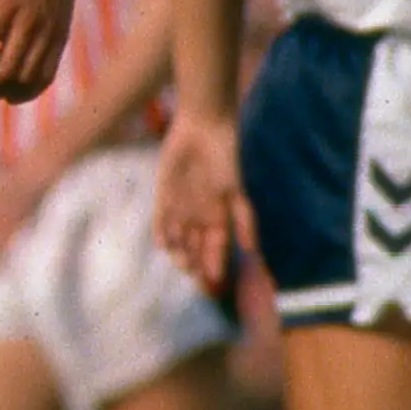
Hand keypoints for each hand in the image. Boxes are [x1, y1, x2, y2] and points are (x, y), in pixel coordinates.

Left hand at [154, 111, 248, 291]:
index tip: (213, 281)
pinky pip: (159, 220)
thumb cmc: (225, 158)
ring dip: (178, 253)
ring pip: (177, 239)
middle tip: (195, 277)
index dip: (214, 266)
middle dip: (195, 266)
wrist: (204, 128)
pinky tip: (165, 244)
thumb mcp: (237, 191)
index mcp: (218, 217)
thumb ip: (243, 221)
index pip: (215, 250)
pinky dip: (161, 233)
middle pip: (194, 250)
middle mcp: (197, 217)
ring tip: (182, 262)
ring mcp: (179, 208)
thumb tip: (250, 250)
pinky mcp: (163, 195)